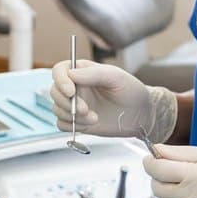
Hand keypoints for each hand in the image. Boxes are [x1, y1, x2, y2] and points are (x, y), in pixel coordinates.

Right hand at [49, 59, 176, 143]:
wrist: (141, 115)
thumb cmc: (132, 91)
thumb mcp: (116, 77)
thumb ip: (94, 74)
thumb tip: (71, 74)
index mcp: (82, 71)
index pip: (59, 71)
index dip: (60, 80)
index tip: (71, 91)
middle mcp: (75, 87)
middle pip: (55, 91)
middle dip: (68, 103)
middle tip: (85, 109)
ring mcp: (75, 104)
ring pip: (57, 109)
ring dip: (73, 116)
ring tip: (94, 118)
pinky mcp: (77, 121)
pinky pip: (62, 124)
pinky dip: (72, 126)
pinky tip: (89, 124)